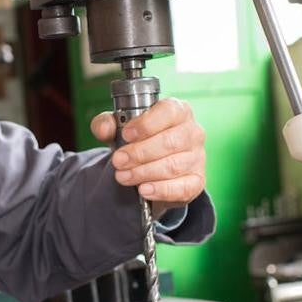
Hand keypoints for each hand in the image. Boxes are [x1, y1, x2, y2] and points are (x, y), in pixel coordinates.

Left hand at [91, 98, 206, 216]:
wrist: (152, 168)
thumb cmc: (140, 141)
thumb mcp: (119, 128)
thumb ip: (107, 124)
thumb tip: (104, 129)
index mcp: (178, 111)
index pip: (168, 112)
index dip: (146, 124)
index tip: (126, 135)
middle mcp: (192, 132)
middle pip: (169, 142)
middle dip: (139, 153)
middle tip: (118, 160)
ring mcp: (197, 157)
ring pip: (172, 166)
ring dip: (144, 172)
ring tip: (123, 176)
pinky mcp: (197, 181)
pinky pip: (183, 187)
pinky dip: (161, 190)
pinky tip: (144, 190)